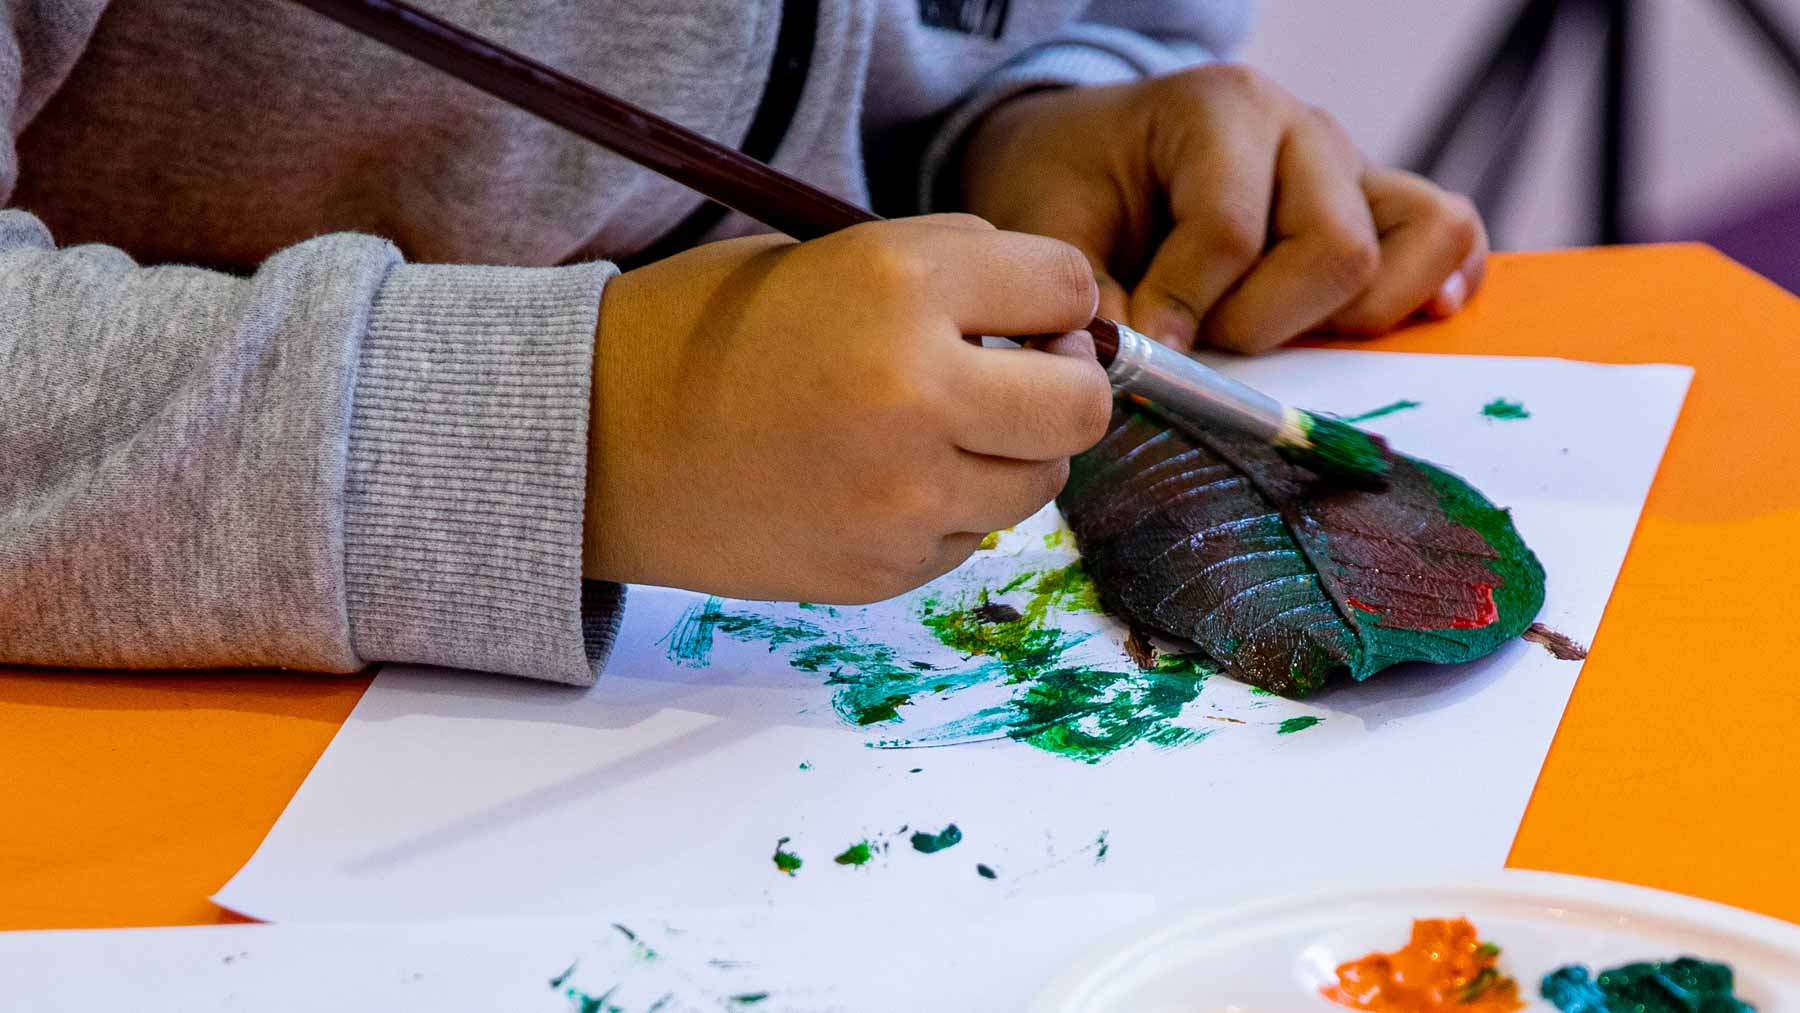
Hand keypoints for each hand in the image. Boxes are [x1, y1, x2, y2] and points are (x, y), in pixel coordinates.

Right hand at [584, 214, 1111, 601]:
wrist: (595, 442)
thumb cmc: (705, 332)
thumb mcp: (831, 256)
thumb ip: (952, 274)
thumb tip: (1059, 321)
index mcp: (900, 286)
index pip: (1068, 287)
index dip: (1053, 296)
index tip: (1027, 308)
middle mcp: (916, 394)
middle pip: (1082, 406)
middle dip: (1063, 382)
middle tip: (1017, 374)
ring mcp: (904, 496)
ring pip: (1039, 483)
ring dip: (1009, 451)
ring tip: (933, 428)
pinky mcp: (884, 568)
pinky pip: (970, 536)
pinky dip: (947, 507)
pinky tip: (876, 479)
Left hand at [959, 64, 1487, 353]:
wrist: (1088, 155)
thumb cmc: (1072, 188)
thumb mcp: (1049, 231)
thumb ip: (1085, 301)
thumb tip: (1133, 369)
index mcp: (1218, 111)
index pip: (1232, 230)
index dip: (1185, 305)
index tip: (1142, 340)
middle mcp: (1302, 129)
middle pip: (1336, 249)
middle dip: (1262, 321)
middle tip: (1202, 336)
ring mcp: (1352, 167)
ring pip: (1414, 246)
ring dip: (1343, 318)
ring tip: (1270, 332)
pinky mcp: (1382, 208)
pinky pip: (1449, 238)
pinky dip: (1430, 288)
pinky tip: (1379, 327)